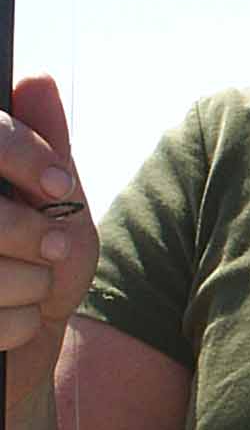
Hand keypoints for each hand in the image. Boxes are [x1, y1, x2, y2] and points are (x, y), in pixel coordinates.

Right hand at [0, 74, 98, 409]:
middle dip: (31, 232)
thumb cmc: (40, 267)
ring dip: (31, 285)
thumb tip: (35, 77)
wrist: (25, 352)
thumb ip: (44, 144)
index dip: (22, 154)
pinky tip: (10, 325)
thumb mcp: (57, 202)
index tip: (59, 185)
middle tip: (53, 250)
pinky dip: (18, 326)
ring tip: (30, 290)